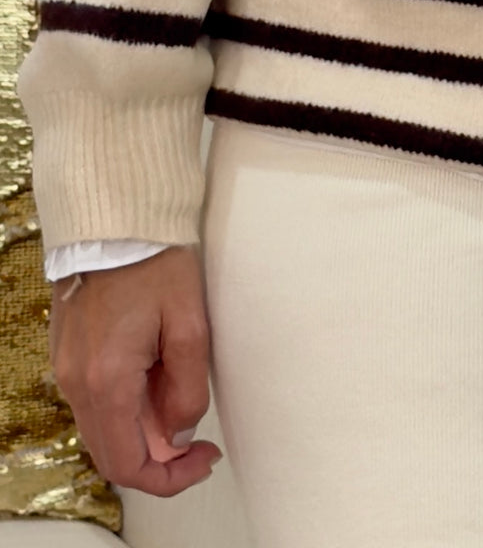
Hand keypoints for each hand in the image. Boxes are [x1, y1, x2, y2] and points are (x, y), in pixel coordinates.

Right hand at [48, 244, 222, 496]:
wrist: (115, 217)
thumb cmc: (155, 260)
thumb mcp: (190, 324)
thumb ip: (188, 388)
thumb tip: (180, 433)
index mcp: (107, 381)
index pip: (127, 464)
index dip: (169, 477)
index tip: (203, 458)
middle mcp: (76, 383)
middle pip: (112, 453)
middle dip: (159, 459)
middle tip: (200, 442)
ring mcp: (67, 369)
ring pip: (103, 428)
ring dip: (143, 431)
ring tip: (182, 399)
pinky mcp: (68, 354)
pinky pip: (95, 401)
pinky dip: (126, 407)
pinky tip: (156, 379)